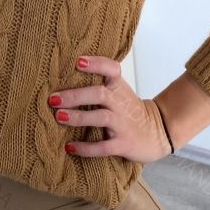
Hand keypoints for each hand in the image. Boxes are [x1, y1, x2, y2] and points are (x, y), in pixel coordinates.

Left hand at [47, 55, 173, 162]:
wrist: (157, 132)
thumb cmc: (129, 109)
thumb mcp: (119, 91)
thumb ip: (99, 83)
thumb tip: (63, 77)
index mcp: (119, 88)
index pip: (111, 69)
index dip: (96, 64)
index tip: (78, 61)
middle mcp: (121, 103)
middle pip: (99, 94)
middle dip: (75, 96)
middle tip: (53, 98)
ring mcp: (123, 124)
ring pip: (101, 118)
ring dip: (78, 117)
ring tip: (58, 117)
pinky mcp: (123, 144)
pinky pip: (104, 147)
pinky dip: (86, 148)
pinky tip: (69, 147)